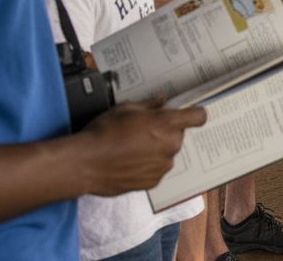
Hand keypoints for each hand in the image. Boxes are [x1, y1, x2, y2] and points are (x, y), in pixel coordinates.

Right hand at [77, 101, 205, 195]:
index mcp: (166, 124)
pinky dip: (148, 166)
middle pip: (178, 135)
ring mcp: (163, 165)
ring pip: (167, 153)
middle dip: (165, 132)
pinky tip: (129, 162)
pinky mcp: (153, 181)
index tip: (189, 114)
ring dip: (156, 150)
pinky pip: (157, 169)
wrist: (84, 164)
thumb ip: (149, 105)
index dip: (194, 114)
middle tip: (143, 131)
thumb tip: (161, 101)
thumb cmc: (103, 133)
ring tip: (131, 149)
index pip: (198, 117)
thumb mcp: (125, 109)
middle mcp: (170, 145)